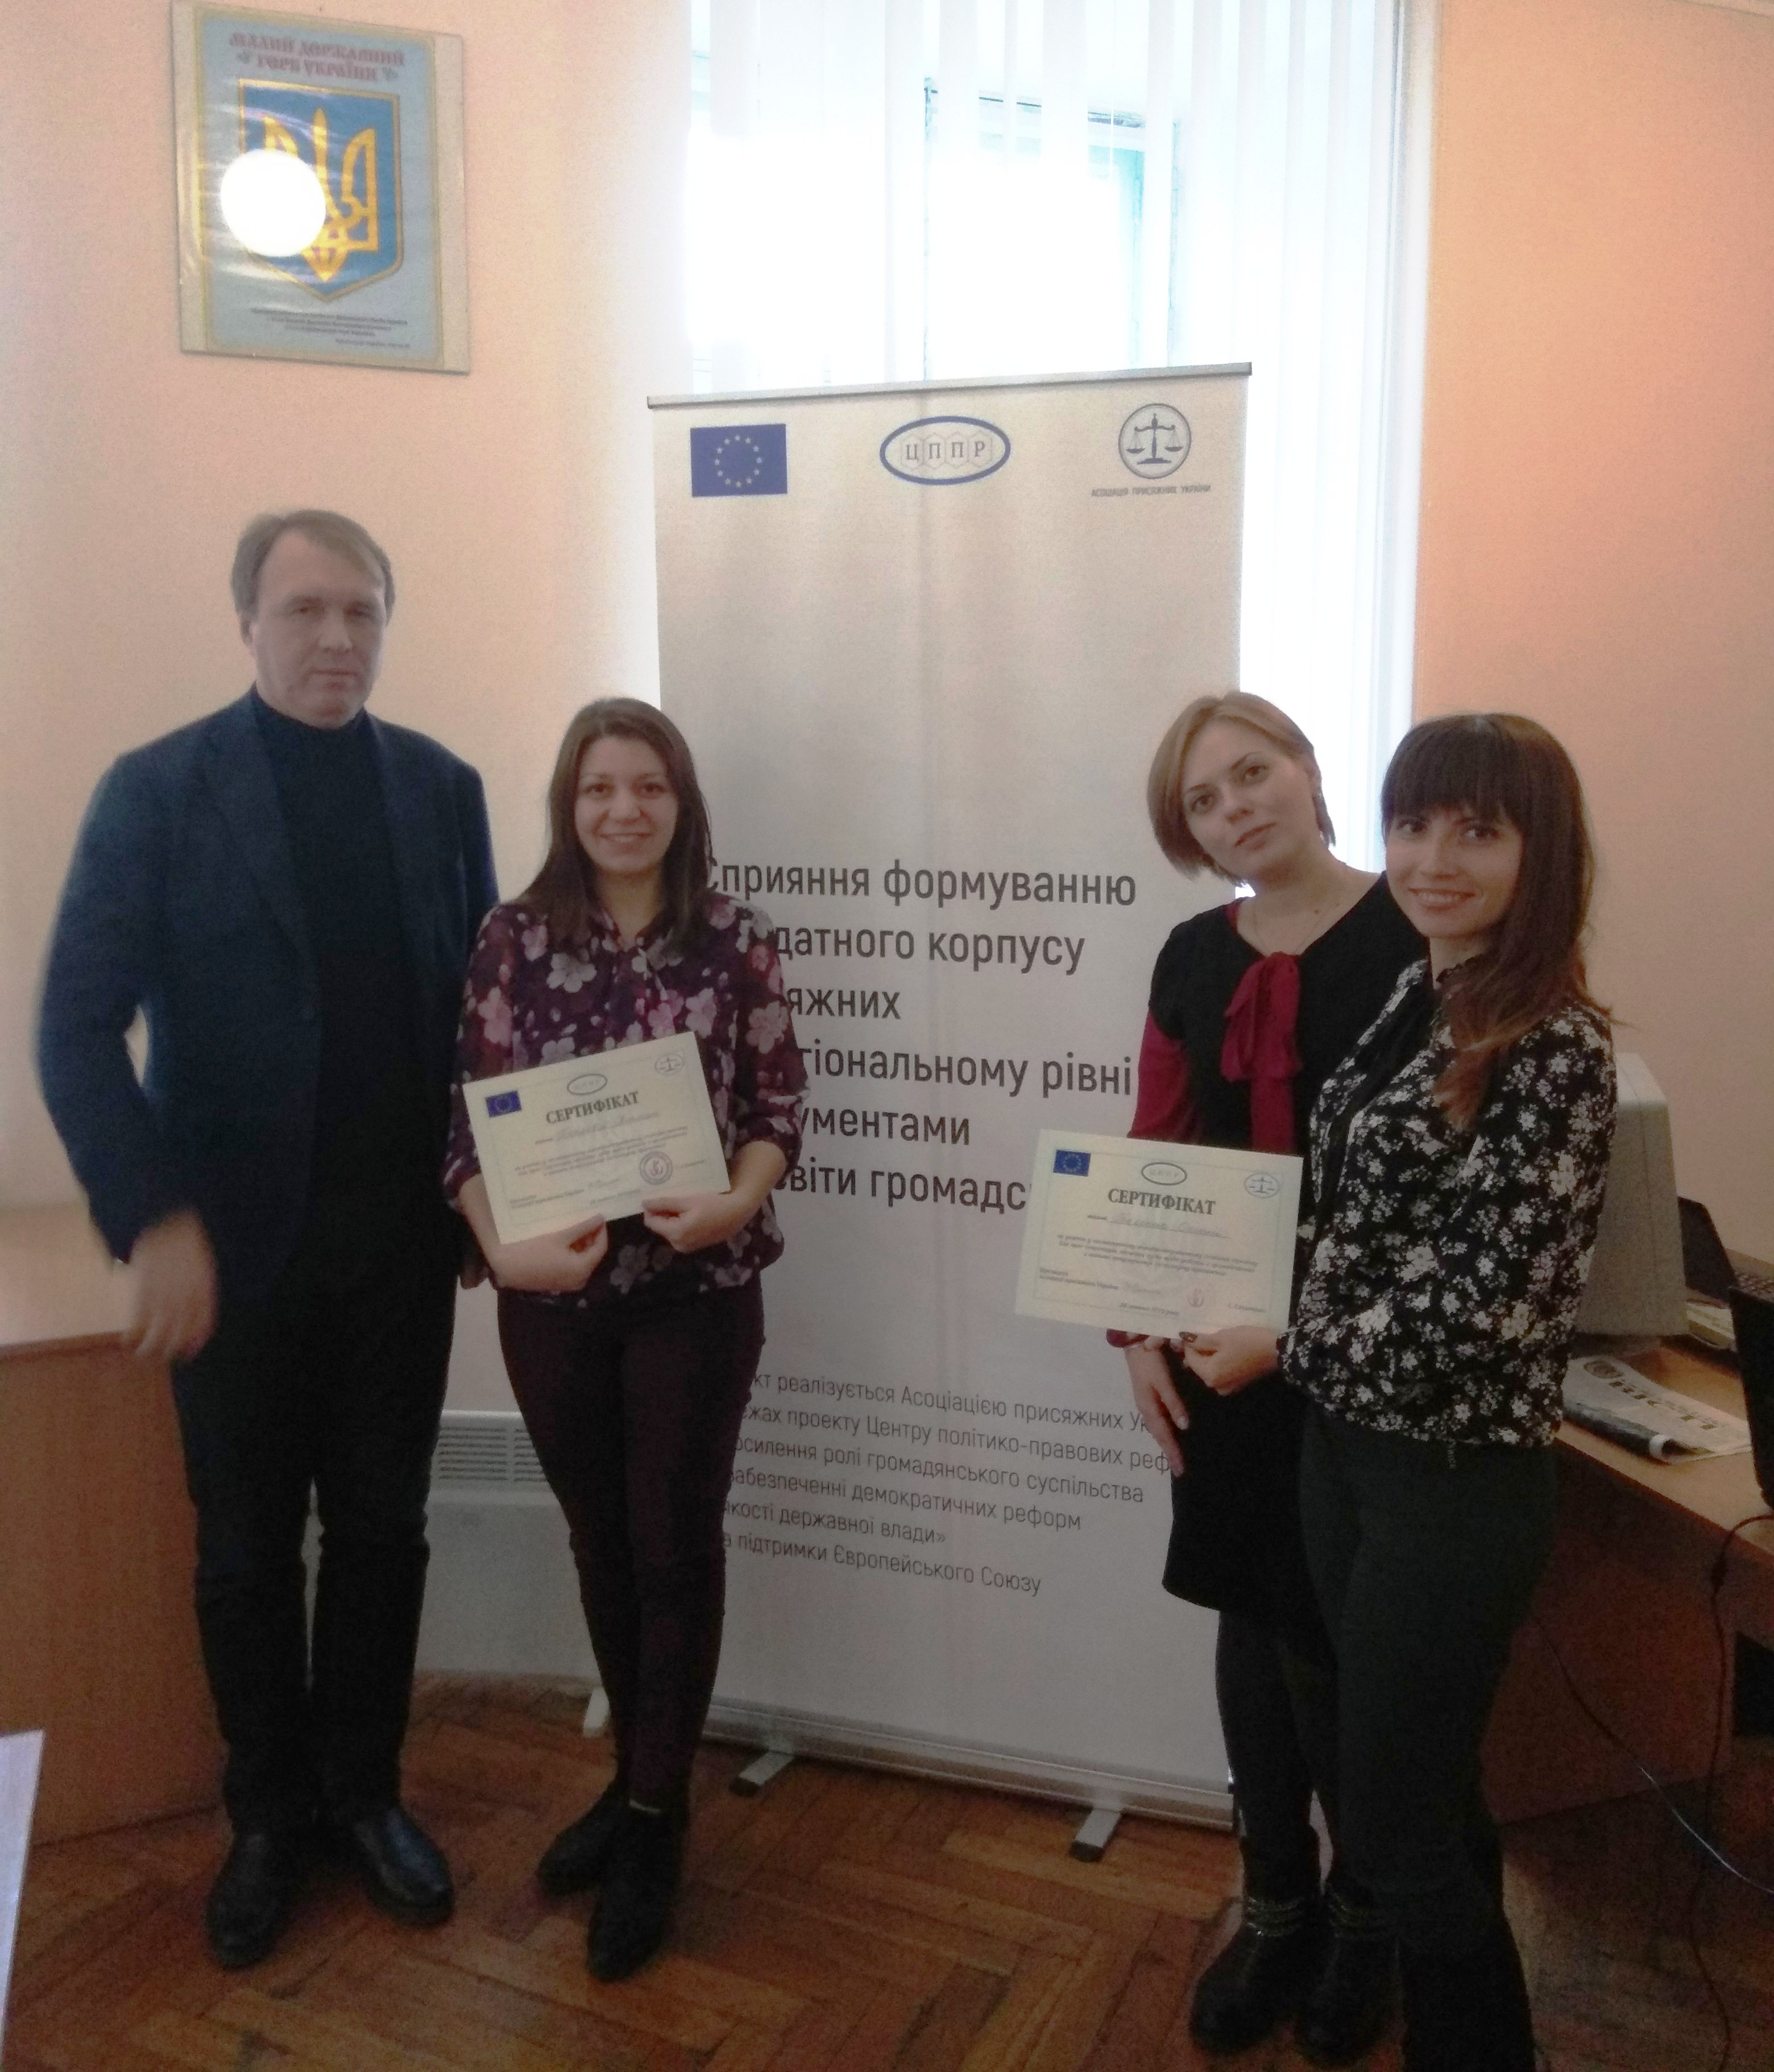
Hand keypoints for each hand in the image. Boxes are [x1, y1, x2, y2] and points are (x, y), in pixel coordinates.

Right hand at [127, 1209, 217, 1362]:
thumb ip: (199, 1289)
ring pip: (158, 1334)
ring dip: (149, 1349)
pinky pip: (138, 1321)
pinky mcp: (144, 1292)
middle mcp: (186, 1298)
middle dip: (171, 1350)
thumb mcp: (201, 1265)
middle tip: (163, 1356)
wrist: (165, 1220)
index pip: (202, 1325)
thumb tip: (194, 1309)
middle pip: (179, 1334)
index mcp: (203, 1291)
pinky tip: (128, 1340)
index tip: (187, 1352)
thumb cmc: (183, 1242)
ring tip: (142, 1354)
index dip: (194, 1342)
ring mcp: (164, 1296)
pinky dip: (133, 1335)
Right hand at [487, 1218, 607, 1292]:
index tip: (597, 1216)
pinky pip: (570, 1267)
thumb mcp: (561, 1235)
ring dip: (580, 1245)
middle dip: (590, 1237)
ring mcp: (566, 1284)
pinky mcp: (555, 1282)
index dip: (600, 1231)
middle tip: (586, 1219)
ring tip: (574, 1226)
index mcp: (582, 1269)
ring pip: (580, 1261)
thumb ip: (583, 1228)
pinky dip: (570, 1253)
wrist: (506, 1265)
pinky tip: (563, 1240)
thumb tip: (600, 1218)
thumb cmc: (534, 1248)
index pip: (600, 1248)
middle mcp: (578, 1280)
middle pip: (591, 1256)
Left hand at [641, 1191, 756, 1253]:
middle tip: (674, 1198)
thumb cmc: (713, 1204)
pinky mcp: (693, 1247)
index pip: (651, 1222)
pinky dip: (680, 1223)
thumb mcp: (688, 1201)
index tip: (658, 1196)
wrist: (737, 1214)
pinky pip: (678, 1234)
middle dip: (663, 1213)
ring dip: (672, 1218)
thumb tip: (644, 1203)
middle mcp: (678, 1244)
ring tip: (684, 1204)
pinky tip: (691, 1213)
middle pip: (659, 1227)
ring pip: (669, 1230)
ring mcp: (686, 1247)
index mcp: (676, 1233)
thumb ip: (664, 1203)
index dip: (651, 1209)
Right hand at [1125, 1343, 1187, 1474]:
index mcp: (1148, 1407)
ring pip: (1157, 1429)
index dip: (1172, 1452)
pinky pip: (1156, 1420)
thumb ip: (1173, 1402)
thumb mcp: (1162, 1380)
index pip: (1163, 1435)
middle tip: (1179, 1468)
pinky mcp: (1147, 1396)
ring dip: (1165, 1443)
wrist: (1134, 1343)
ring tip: (1174, 1456)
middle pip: (1158, 1435)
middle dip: (1168, 1451)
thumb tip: (1184, 1426)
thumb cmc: (1149, 1361)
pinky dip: (1163, 1431)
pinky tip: (1169, 1432)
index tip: (1180, 1469)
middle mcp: (1145, 1408)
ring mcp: (1145, 1402)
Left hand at [1180, 1327, 1279, 1396]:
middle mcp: (1216, 1386)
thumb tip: (1183, 1337)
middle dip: (1199, 1349)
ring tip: (1216, 1338)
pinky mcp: (1237, 1384)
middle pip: (1199, 1365)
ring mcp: (1228, 1387)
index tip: (1192, 1329)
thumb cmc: (1248, 1342)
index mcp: (1210, 1376)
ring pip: (1210, 1368)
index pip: (1190, 1358)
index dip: (1189, 1344)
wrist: (1278, 1351)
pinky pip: (1221, 1371)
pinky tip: (1226, 1348)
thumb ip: (1200, 1340)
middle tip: (1205, 1332)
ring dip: (1210, 1354)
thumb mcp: (1222, 1338)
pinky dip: (1220, 1360)